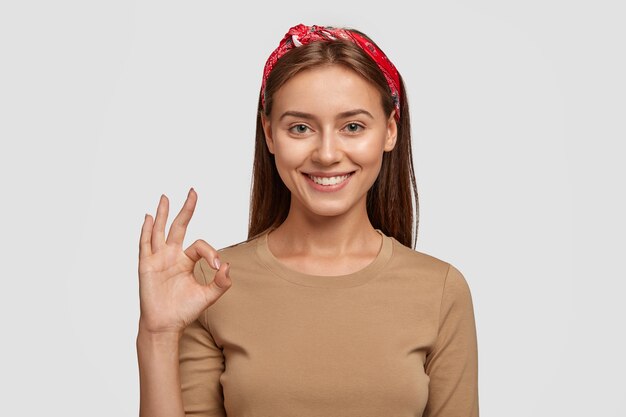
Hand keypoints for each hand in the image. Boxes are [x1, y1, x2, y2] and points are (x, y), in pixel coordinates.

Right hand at [137, 188, 231, 335]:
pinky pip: (145, 245)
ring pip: (160, 231)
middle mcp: (172, 256)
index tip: (216, 266)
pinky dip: (146, 231)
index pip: (199, 245)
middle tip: (193, 191)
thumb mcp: (208, 295)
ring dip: (163, 214)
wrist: (166, 325)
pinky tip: (148, 217)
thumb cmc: (184, 310)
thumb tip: (227, 266)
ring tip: (165, 197)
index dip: (210, 252)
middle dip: (186, 209)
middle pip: (179, 226)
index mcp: (186, 261)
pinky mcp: (146, 266)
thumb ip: (221, 282)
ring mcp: (158, 259)